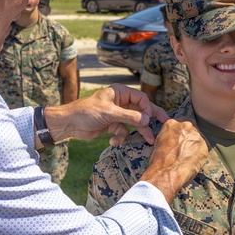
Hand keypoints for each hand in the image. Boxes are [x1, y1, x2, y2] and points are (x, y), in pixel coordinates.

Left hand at [46, 84, 168, 145]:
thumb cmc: (86, 112)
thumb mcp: (109, 113)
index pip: (141, 98)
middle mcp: (120, 102)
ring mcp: (117, 114)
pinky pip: (123, 131)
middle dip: (150, 119)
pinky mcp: (112, 125)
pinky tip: (113, 141)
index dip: (147, 108)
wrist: (69, 124)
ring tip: (149, 141)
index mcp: (120, 92)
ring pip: (134, 123)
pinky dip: (120, 137)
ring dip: (139, 132)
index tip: (149, 119)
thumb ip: (129, 116)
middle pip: (140, 110)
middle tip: (164, 124)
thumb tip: (147, 119)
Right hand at [140, 119, 207, 202]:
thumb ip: (167, 138)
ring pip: (196, 141)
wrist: (167, 171)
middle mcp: (185, 126)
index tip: (176, 144)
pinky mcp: (204, 146)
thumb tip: (172, 142)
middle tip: (182, 152)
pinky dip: (198, 156)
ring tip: (186, 159)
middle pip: (188, 132)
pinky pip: (202, 150)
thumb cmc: (159, 161)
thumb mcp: (158, 144)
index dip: (177, 137)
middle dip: (186, 141)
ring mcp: (196, 136)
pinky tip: (191, 163)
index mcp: (171, 124)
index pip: (177, 128)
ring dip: (193, 148)